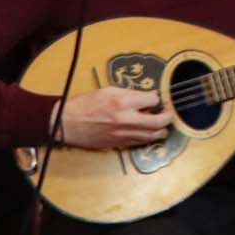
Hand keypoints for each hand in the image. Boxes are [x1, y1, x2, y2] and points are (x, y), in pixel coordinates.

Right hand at [57, 86, 171, 150]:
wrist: (67, 124)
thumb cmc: (83, 105)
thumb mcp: (106, 91)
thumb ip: (128, 93)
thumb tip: (144, 97)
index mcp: (122, 102)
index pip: (152, 100)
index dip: (155, 98)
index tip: (155, 97)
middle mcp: (125, 119)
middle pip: (159, 121)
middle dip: (167, 116)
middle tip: (167, 113)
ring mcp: (123, 134)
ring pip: (153, 135)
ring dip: (161, 129)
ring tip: (161, 125)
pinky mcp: (119, 144)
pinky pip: (140, 142)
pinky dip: (148, 137)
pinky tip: (148, 132)